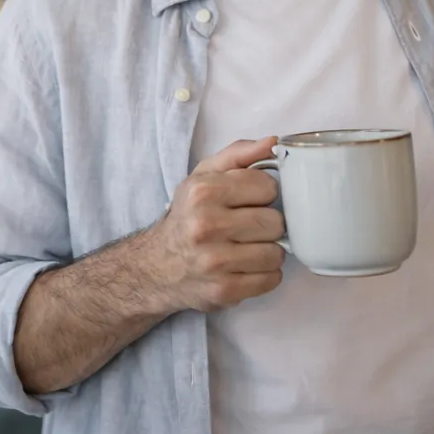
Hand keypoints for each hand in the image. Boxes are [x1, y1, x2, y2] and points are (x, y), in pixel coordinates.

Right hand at [141, 137, 285, 312]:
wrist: (156, 266)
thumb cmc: (187, 216)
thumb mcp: (203, 176)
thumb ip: (238, 154)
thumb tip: (273, 143)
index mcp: (203, 192)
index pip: (267, 186)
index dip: (263, 193)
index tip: (250, 200)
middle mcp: (206, 226)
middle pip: (275, 222)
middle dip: (267, 223)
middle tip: (249, 226)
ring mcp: (215, 262)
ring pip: (276, 253)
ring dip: (268, 250)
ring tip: (248, 247)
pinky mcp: (224, 291)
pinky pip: (271, 280)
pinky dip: (265, 274)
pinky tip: (246, 266)